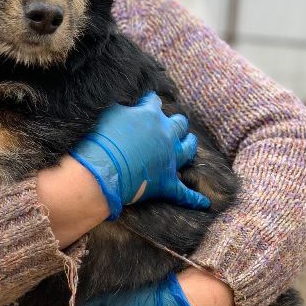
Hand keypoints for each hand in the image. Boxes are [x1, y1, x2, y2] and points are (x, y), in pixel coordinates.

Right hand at [70, 92, 209, 219]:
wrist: (102, 169)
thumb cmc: (99, 139)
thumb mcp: (109, 112)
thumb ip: (121, 105)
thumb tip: (124, 101)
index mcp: (150, 115)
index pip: (154, 102)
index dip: (150, 103)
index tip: (147, 103)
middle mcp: (165, 135)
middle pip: (178, 124)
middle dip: (176, 123)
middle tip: (174, 124)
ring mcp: (169, 159)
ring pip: (188, 149)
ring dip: (190, 144)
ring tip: (190, 142)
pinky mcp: (166, 183)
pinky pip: (184, 193)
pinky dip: (194, 199)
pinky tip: (205, 203)